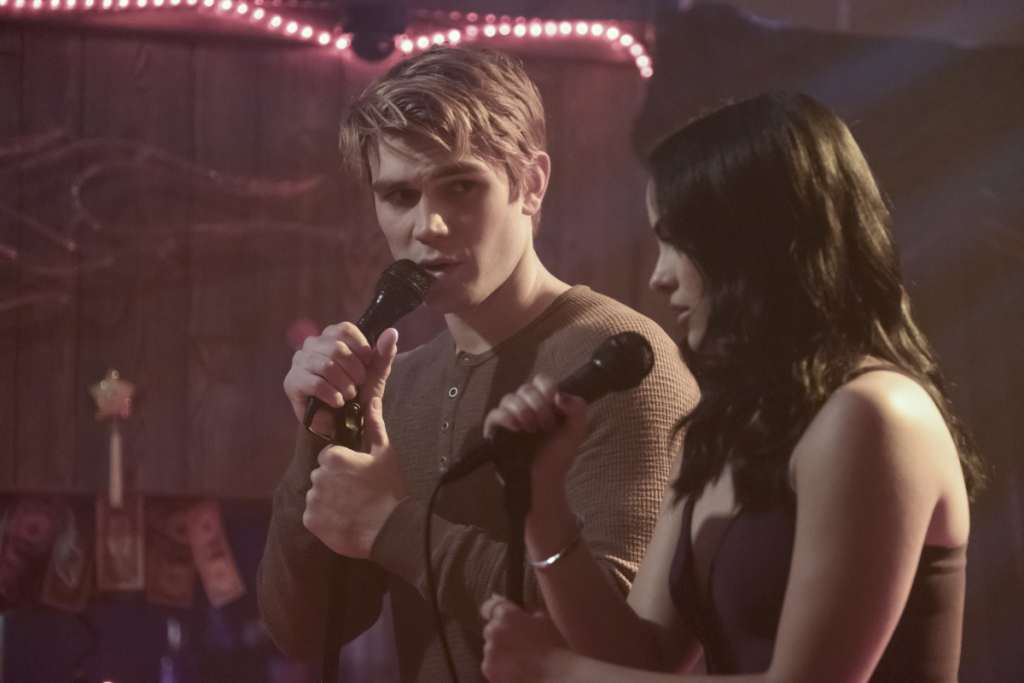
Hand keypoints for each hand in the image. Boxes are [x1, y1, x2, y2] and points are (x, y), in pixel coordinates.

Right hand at [283, 322, 395, 432]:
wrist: (343, 421)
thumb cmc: (358, 391)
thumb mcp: (375, 373)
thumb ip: (384, 353)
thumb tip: (392, 332)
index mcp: (332, 336)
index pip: (344, 330)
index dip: (360, 348)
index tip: (367, 364)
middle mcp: (313, 344)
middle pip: (336, 348)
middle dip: (354, 370)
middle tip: (358, 384)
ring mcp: (300, 361)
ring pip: (326, 365)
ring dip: (344, 384)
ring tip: (349, 395)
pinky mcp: (292, 382)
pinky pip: (315, 383)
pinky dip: (332, 394)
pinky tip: (338, 401)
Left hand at [301, 332, 404, 558]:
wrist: (394, 532)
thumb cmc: (391, 487)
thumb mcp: (384, 447)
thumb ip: (375, 409)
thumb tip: (380, 365)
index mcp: (333, 456)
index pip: (330, 455)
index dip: (346, 464)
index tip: (363, 476)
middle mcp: (318, 476)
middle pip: (322, 474)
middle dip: (337, 482)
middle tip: (360, 494)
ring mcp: (313, 501)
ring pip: (317, 494)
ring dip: (332, 501)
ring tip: (354, 509)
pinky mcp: (310, 522)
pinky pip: (313, 516)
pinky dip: (325, 520)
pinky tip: (344, 522)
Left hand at [481, 594, 571, 682]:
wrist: (555, 677)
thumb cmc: (554, 648)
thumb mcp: (545, 622)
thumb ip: (529, 615)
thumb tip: (523, 614)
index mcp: (507, 615)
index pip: (491, 607)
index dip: (491, 610)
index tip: (492, 614)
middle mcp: (494, 630)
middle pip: (491, 629)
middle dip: (501, 635)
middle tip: (519, 645)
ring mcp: (490, 651)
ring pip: (491, 649)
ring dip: (501, 652)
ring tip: (521, 661)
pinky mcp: (488, 669)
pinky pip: (491, 665)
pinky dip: (499, 668)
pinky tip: (517, 671)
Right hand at [482, 375, 587, 498]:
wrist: (545, 479)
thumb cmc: (558, 454)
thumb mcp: (576, 430)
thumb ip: (578, 408)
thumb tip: (560, 395)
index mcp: (544, 402)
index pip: (541, 380)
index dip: (547, 387)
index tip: (555, 404)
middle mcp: (524, 405)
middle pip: (526, 388)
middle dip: (539, 405)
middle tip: (546, 426)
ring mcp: (508, 417)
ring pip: (509, 398)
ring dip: (524, 411)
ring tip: (532, 430)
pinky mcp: (495, 430)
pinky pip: (495, 414)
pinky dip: (506, 417)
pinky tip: (517, 428)